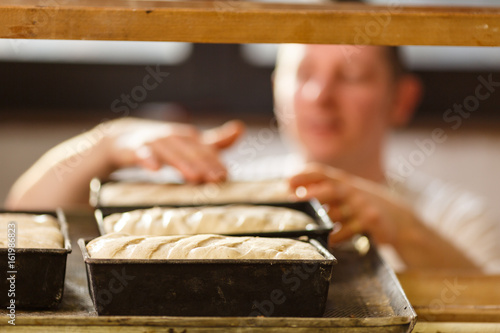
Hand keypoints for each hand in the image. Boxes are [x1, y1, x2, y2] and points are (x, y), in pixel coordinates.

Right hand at [100, 118, 244, 182]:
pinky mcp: (134, 148)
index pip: (204, 150)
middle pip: (190, 151)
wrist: (125, 141)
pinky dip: (147, 159)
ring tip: (193, 177)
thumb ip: (214, 141)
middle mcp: (173, 137)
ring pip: (169, 153)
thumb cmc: (165, 144)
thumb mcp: (190, 143)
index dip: (215, 162)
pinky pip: (141, 153)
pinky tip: (154, 169)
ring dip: (181, 164)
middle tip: (215, 179)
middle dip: (203, 165)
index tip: (224, 176)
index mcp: (188, 137)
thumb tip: (240, 128)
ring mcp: (153, 142)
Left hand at [288, 163, 404, 247]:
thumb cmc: (365, 206)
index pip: (322, 173)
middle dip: (312, 193)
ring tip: (307, 227)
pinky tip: (328, 241)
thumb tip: (294, 193)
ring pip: (336, 214)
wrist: (401, 220)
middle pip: (331, 190)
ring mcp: (362, 206)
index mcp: (344, 182)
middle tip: (294, 199)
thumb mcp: (349, 194)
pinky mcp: (370, 222)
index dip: (304, 175)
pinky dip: (336, 237)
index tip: (287, 181)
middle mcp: (352, 192)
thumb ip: (326, 192)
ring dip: (321, 221)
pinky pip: (347, 231)